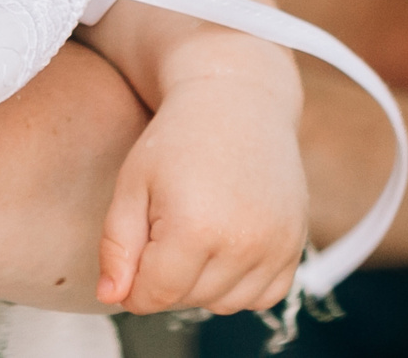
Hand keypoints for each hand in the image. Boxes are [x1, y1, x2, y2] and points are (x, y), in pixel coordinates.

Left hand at [97, 45, 307, 316]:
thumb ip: (117, 246)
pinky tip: (225, 243)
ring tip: (194, 233)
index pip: (155, 294)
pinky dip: (240, 284)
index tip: (130, 261)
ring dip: (202, 284)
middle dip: (166, 278)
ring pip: (225, 304)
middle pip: (189, 300)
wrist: (238, 103)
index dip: (133, 287)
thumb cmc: (177, 141)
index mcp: (195, 227)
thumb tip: (111, 297)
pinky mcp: (296, 247)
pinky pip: (263, 297)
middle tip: (163, 229)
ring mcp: (276, 247)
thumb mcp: (133, 184)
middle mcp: (243, 243)